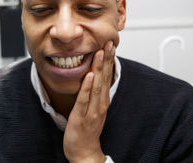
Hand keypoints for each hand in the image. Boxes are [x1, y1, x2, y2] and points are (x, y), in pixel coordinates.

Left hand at [63, 41, 115, 162]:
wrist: (84, 151)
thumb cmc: (87, 129)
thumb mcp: (94, 107)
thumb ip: (95, 92)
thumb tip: (94, 75)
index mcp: (103, 99)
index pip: (107, 75)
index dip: (109, 59)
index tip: (110, 44)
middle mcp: (101, 103)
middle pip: (105, 77)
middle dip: (106, 59)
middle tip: (109, 42)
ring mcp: (93, 110)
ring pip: (97, 86)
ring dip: (98, 68)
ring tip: (99, 53)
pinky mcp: (82, 117)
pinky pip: (85, 100)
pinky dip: (87, 88)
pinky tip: (89, 76)